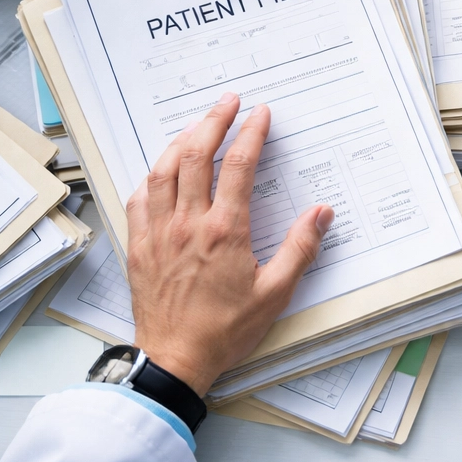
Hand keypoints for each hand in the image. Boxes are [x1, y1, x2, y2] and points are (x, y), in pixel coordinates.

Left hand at [125, 92, 332, 395]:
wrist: (174, 359)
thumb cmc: (224, 330)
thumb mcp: (275, 293)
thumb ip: (300, 249)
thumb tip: (321, 214)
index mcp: (224, 230)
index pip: (238, 166)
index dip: (251, 133)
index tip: (260, 115)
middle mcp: (187, 223)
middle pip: (196, 154)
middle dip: (214, 121)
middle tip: (228, 102)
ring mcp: (158, 232)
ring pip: (164, 169)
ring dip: (181, 140)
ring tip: (197, 125)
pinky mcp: (140, 246)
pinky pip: (140, 197)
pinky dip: (152, 175)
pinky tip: (161, 170)